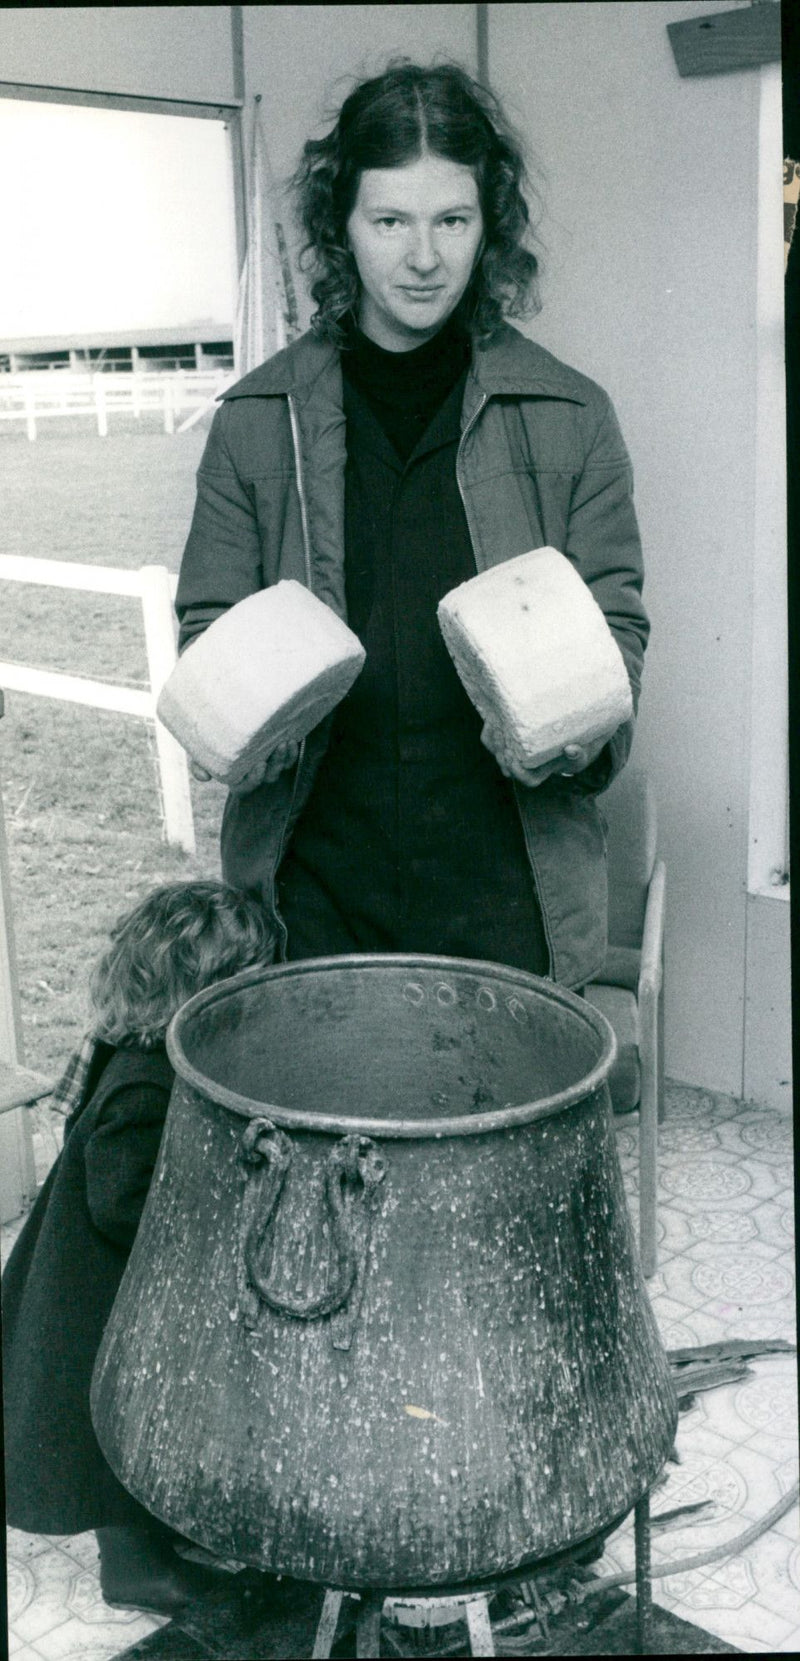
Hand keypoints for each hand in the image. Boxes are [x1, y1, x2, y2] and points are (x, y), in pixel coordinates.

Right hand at [191, 740, 299, 795]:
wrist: (221, 714)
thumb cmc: (207, 735)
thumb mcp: (198, 750)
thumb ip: (198, 764)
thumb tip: (204, 778)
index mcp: (233, 776)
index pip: (244, 787)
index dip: (254, 780)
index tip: (260, 765)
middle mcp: (251, 772)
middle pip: (267, 777)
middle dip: (275, 765)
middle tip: (277, 748)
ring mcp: (266, 762)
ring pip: (280, 768)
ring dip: (284, 757)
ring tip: (285, 741)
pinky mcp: (276, 751)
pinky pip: (288, 758)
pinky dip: (292, 752)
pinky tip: (292, 739)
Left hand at [481, 722, 606, 787]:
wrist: (577, 734)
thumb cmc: (580, 748)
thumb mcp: (584, 753)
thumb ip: (579, 754)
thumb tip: (570, 749)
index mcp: (541, 772)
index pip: (526, 778)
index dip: (518, 771)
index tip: (515, 759)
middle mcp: (525, 763)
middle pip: (506, 764)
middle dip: (502, 752)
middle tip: (504, 737)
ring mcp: (516, 750)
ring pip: (496, 750)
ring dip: (494, 739)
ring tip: (498, 725)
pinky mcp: (510, 735)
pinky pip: (493, 735)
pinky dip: (491, 728)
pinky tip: (494, 715)